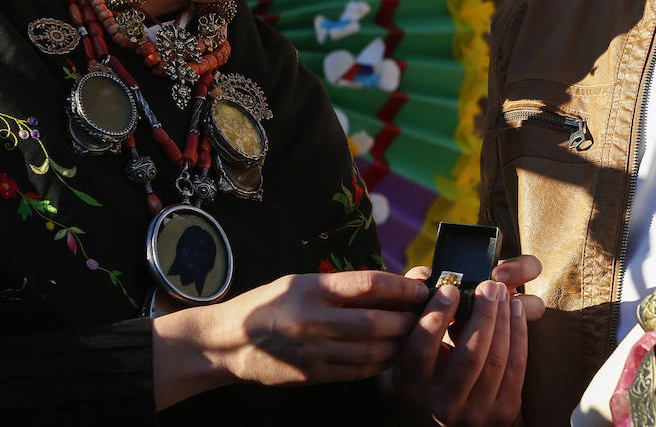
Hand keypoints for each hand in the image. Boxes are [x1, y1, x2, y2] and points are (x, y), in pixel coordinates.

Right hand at [153, 269, 428, 407]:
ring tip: (416, 335)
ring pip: (373, 352)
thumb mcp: (303, 281)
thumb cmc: (270, 303)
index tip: (423, 287)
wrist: (227, 342)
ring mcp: (313, 351)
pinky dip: (381, 363)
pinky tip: (392, 355)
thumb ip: (347, 284)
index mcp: (311, 289)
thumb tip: (397, 281)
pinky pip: (358, 371)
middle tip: (429, 314)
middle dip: (409, 320)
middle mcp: (313, 320)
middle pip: (377, 323)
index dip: (402, 287)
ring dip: (401, 345)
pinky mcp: (313, 375)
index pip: (368, 285)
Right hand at [394, 255, 544, 425]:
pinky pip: (516, 366)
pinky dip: (519, 333)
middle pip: (469, 355)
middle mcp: (443, 407)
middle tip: (488, 284)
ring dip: (503, 319)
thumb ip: (414, 334)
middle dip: (483, 314)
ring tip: (502, 292)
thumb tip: (429, 284)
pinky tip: (515, 310)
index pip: (421, 351)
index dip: (436, 317)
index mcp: (414, 391)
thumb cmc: (428, 385)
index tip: (450, 289)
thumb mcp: (409, 367)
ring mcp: (476, 413)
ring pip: (496, 359)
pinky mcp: (504, 412)